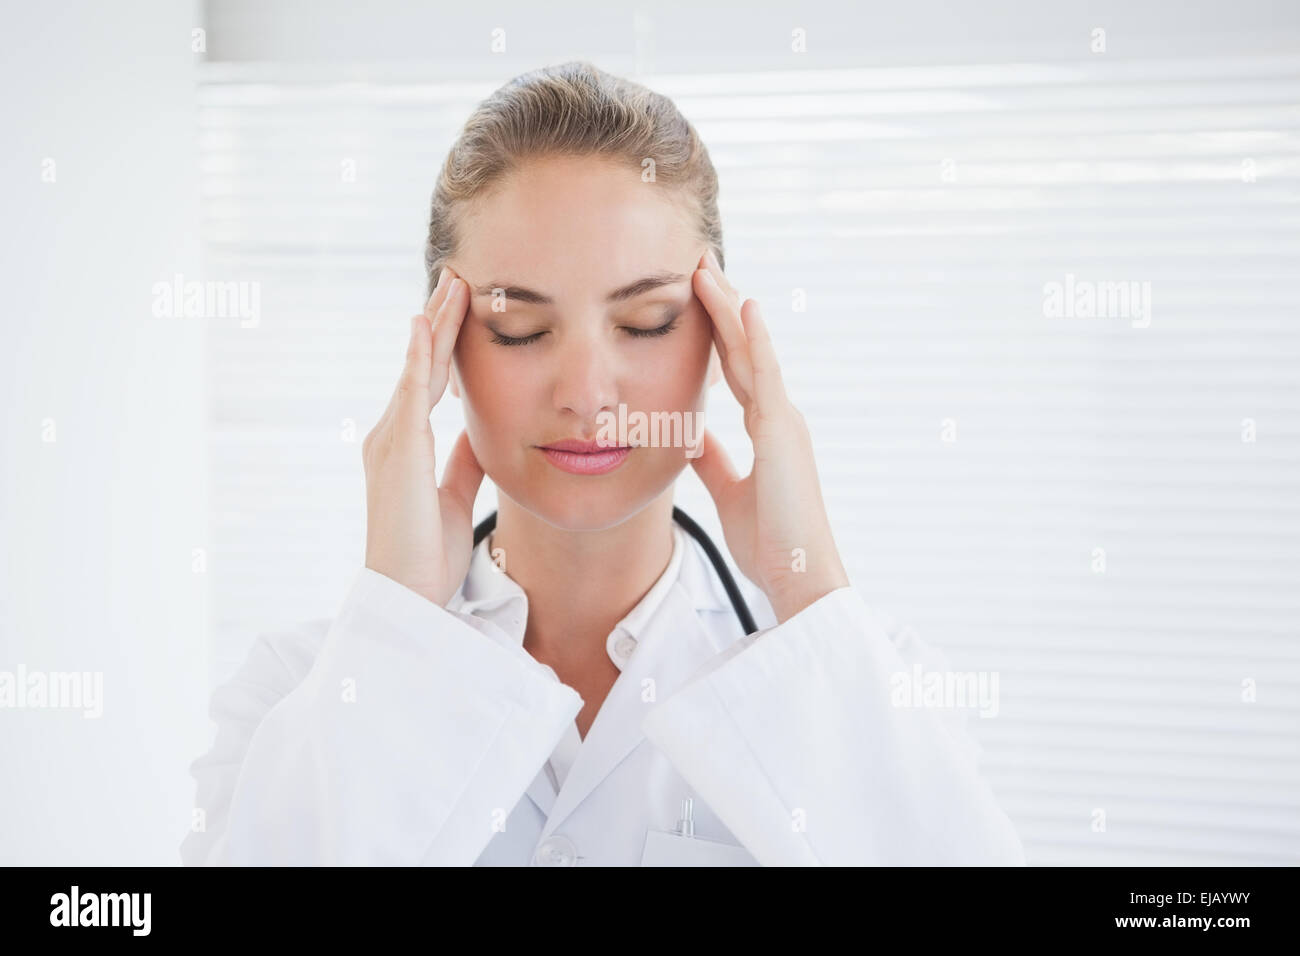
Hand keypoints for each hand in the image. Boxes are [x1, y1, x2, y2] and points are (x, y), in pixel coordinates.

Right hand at [362, 268, 484, 606]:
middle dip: (440, 321)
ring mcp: (390, 440)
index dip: (446, 344)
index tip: (463, 309)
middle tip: (458, 278)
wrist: (408, 596)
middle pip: (422, 365)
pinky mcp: (398, 451)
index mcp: (405, 446)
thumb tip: (479, 431)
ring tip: (453, 284)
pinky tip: (429, 324)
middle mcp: (391, 435)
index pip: (430, 382)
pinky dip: (423, 356)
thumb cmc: (428, 555)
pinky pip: (412, 393)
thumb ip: (464, 461)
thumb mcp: (456, 496)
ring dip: (436, 324)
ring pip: (417, 368)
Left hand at [690, 249, 849, 624]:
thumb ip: (712, 461)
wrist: (799, 576)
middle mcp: (778, 417)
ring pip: (752, 353)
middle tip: (699, 266)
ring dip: (729, 309)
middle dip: (721, 307)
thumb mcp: (729, 493)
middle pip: (744, 350)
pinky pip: (765, 377)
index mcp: (768, 430)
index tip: (697, 300)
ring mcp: (784, 421)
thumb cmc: (770, 543)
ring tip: (707, 269)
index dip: (718, 334)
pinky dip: (755, 340)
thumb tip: (691, 436)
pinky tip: (744, 306)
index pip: (737, 370)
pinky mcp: (783, 432)